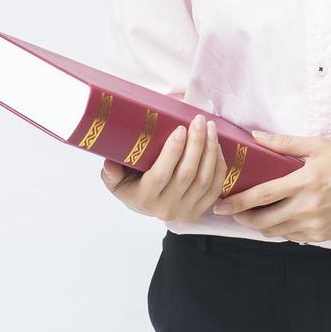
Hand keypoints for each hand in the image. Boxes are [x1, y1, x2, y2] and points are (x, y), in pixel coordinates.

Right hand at [100, 114, 228, 221]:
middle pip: (187, 174)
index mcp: (144, 198)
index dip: (173, 152)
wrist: (148, 206)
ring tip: (210, 128)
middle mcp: (166, 208)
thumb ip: (111, 173)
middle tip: (199, 120)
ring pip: (205, 180)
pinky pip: (216, 188)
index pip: (161, 174)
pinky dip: (220, 166)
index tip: (180, 129)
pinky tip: (217, 147)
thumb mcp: (116, 180)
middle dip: (197, 144)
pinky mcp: (200, 210)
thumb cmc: (131, 185)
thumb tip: (110, 163)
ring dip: (211, 151)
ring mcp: (185, 211)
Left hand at [210, 131, 330, 242]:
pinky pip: (291, 236)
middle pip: (263, 220)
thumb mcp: (319, 146)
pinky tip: (277, 218)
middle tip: (230, 211)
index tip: (220, 203)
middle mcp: (308, 207)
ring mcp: (314, 225)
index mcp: (305, 181)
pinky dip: (279, 229)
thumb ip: (285, 143)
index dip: (237, 202)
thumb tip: (255, 137)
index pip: (262, 195)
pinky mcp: (321, 236)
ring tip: (250, 214)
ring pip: (275, 231)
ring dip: (259, 225)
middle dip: (242, 218)